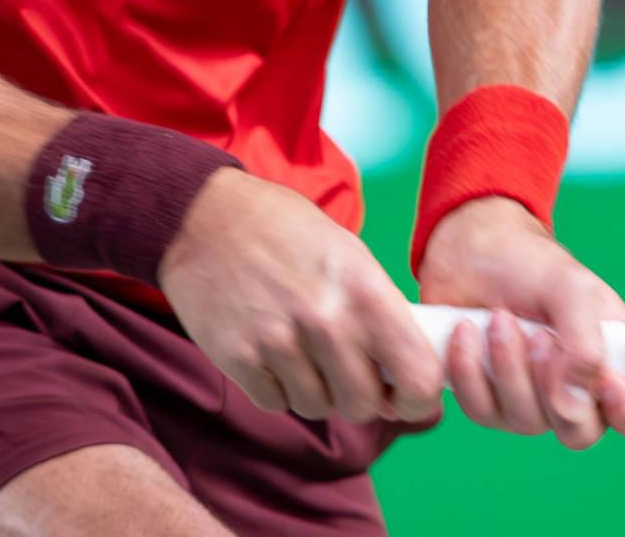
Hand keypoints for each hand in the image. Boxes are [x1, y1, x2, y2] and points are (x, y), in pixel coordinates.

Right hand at [162, 169, 446, 427]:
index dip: (416, 398)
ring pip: (318, 407)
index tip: (401, 392)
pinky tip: (268, 351)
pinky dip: (276, 387)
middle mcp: (327, 319)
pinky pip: (275, 403)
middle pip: (364, 406)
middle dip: (357, 395)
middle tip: (342, 368)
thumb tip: (404, 367)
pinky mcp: (238, 358)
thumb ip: (379, 310)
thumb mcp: (349, 254)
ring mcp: (280, 341)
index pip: (417, 379)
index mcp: (366, 290)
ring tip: (300, 350)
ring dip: (314, 390)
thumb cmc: (286, 232)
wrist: (206, 217)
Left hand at [416, 195, 624, 452]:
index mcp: (621, 364)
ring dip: (508, 367)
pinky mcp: (491, 402)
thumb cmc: (534, 266)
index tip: (607, 386)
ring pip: (527, 422)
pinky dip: (471, 371)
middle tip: (538, 336)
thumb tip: (577, 402)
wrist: (473, 250)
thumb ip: (585, 344)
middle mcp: (582, 392)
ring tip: (499, 318)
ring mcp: (535, 402)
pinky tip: (467, 333)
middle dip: (551, 385)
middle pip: (580, 434)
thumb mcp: (572, 288)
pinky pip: (484, 412)